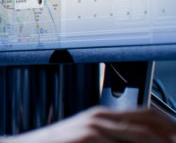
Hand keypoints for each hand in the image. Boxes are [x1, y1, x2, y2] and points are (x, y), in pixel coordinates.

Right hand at [0, 106, 175, 142]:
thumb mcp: (86, 138)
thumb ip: (111, 137)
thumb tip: (144, 140)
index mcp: (103, 115)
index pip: (150, 114)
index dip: (171, 125)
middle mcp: (100, 118)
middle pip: (151, 125)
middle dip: (170, 137)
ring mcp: (94, 128)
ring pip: (142, 137)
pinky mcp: (87, 139)